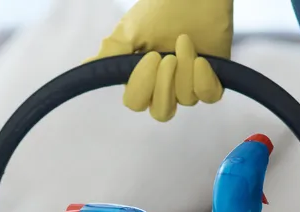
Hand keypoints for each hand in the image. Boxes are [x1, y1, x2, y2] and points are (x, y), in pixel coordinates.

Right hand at [93, 0, 232, 121]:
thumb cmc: (161, 7)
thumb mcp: (131, 30)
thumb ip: (112, 54)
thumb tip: (86, 67)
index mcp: (141, 77)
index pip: (136, 102)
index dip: (143, 87)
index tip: (151, 56)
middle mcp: (165, 85)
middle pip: (161, 112)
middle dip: (164, 86)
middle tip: (166, 57)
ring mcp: (189, 82)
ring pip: (186, 99)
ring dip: (185, 70)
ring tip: (185, 41)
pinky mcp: (213, 76)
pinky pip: (210, 97)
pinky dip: (204, 80)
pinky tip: (202, 59)